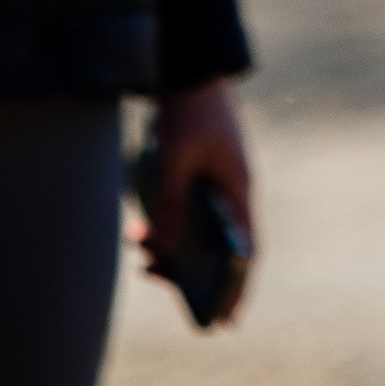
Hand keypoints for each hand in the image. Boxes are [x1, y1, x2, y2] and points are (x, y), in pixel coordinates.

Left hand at [134, 79, 253, 322]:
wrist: (189, 64)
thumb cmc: (189, 110)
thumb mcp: (176, 159)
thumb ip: (170, 204)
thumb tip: (161, 249)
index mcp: (238, 190)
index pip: (245, 251)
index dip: (238, 288)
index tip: (226, 321)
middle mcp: (232, 190)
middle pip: (218, 245)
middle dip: (192, 271)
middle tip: (162, 285)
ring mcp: (215, 181)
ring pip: (198, 229)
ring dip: (174, 248)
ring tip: (143, 259)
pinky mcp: (198, 171)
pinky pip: (185, 210)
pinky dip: (166, 225)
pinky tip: (139, 230)